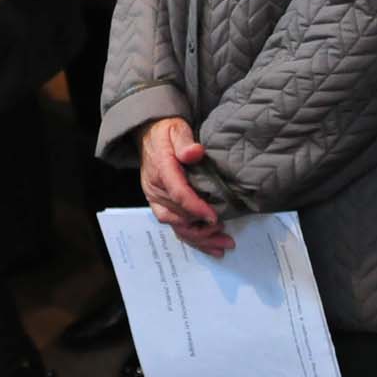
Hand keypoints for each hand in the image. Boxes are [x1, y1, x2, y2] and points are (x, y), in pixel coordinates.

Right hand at [138, 117, 232, 257]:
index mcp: (161, 169)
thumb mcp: (177, 129)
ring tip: (222, 246)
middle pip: (178, 216)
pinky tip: (209, 245)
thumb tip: (195, 152)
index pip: (178, 193)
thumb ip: (185, 141)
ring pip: (177, 226)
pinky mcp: (160, 205)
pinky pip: (175, 225)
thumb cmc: (167, 132)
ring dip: (199, 239)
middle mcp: (156, 189)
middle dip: (203, 230)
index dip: (196, 208)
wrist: (150, 135)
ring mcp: (156, 199)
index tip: (214, 217)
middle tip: (226, 237)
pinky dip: (192, 237)